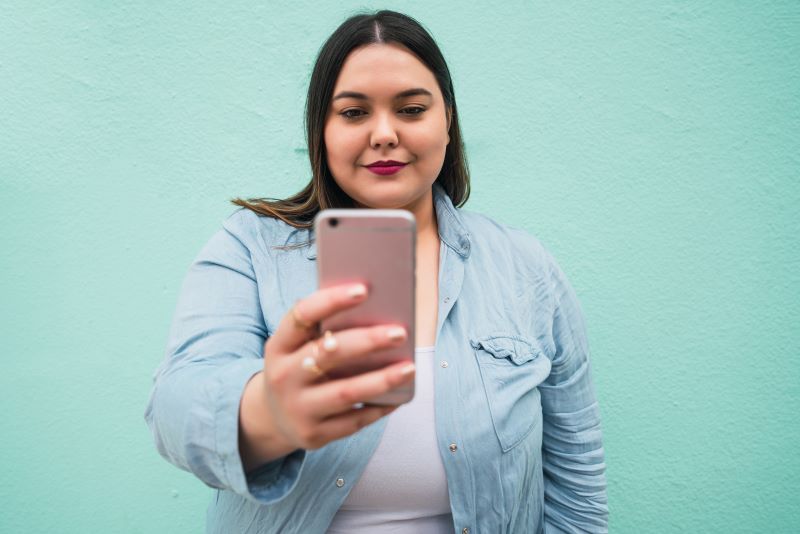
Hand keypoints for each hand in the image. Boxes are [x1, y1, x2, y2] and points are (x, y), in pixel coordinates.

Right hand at [239, 283, 414, 468]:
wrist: (272, 417)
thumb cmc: (298, 367)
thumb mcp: (297, 346)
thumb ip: (324, 328)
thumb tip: (377, 308)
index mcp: (279, 345)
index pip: (302, 315)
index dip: (331, 301)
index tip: (364, 289)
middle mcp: (283, 376)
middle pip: (329, 354)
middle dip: (367, 341)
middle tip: (400, 332)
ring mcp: (297, 408)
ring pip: (346, 392)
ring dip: (381, 380)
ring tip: (410, 368)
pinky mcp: (313, 435)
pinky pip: (354, 421)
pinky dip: (379, 408)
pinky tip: (399, 397)